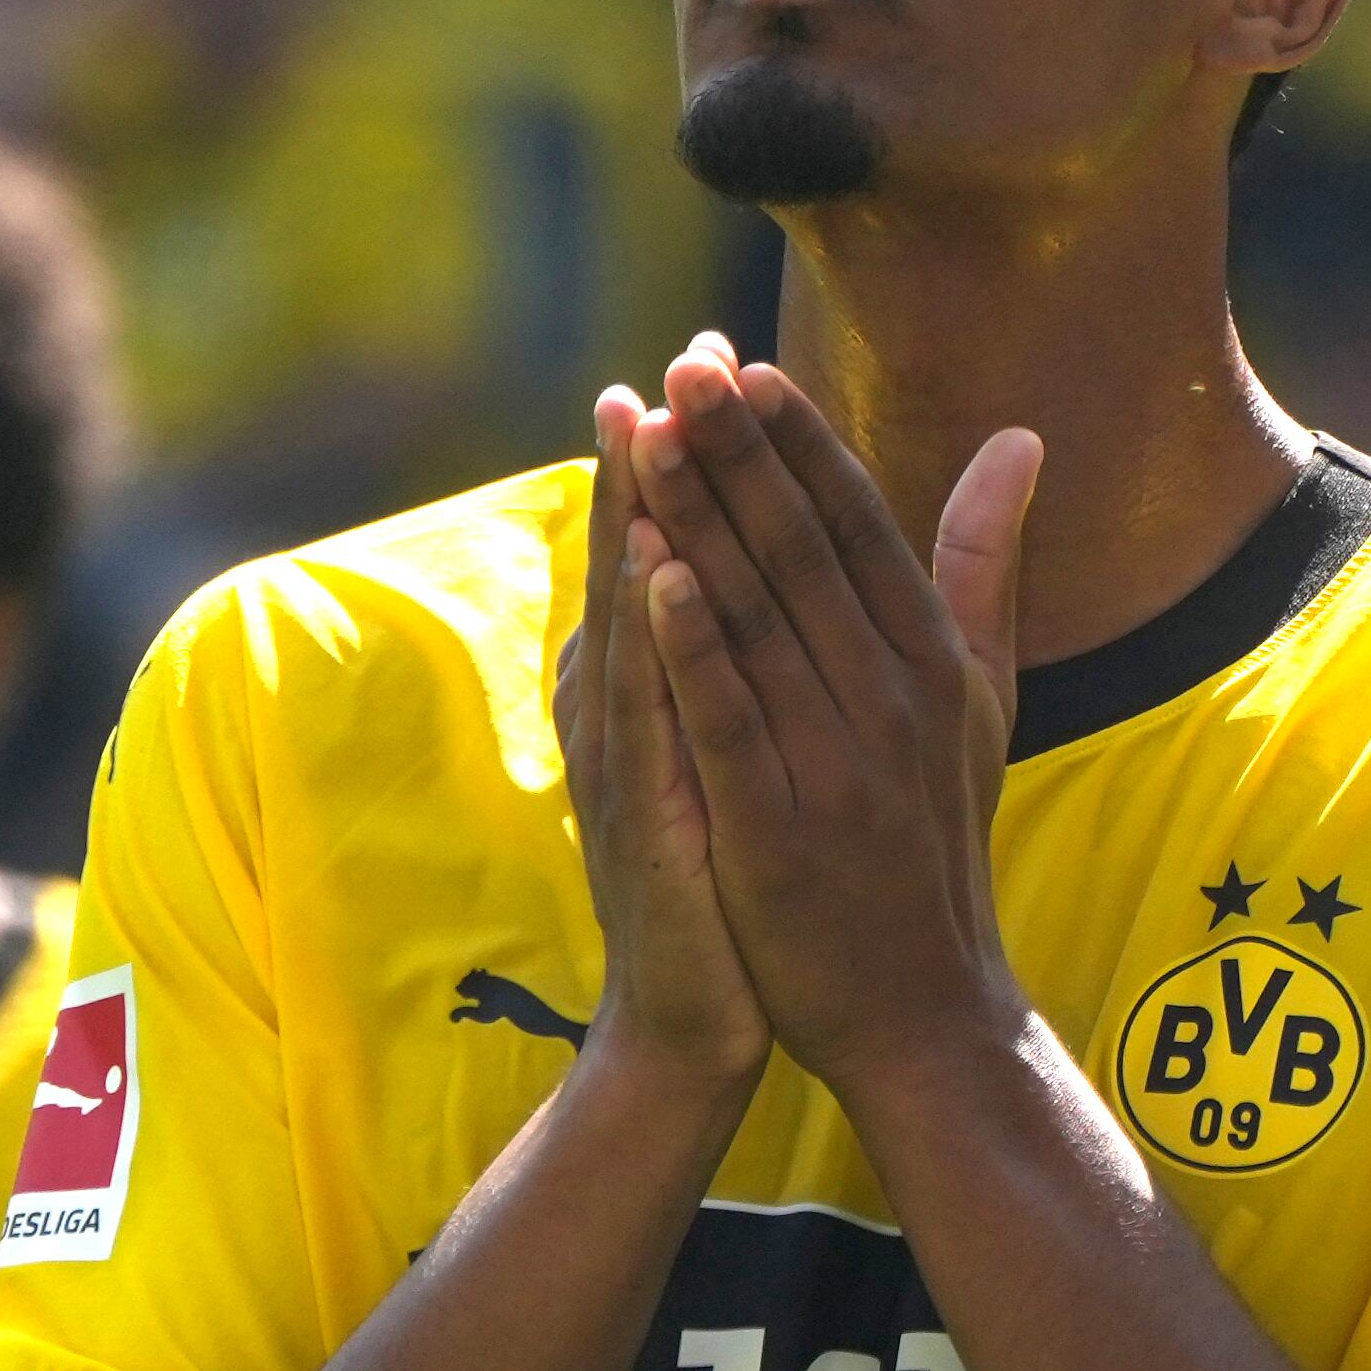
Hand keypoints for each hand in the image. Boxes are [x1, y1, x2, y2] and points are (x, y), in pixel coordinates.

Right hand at [557, 383, 770, 1086]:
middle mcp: (626, 705)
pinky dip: (648, 641)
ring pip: (628, 617)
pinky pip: (646, 715)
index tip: (716, 354)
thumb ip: (745, 649)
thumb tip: (745, 566)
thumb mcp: (739, 747)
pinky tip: (657, 574)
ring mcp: (625, 758)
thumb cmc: (729, 878)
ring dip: (632, 517)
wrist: (704, 1018)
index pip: (667, 539)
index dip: (690, 450)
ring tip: (643, 420)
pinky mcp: (643, 816)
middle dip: (655, 451)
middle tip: (674, 352)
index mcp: (656, 680)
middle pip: (634, 556)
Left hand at [628, 337, 1042, 1085]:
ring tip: (653, 437)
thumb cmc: (933, 844)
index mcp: (931, 659)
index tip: (741, 366)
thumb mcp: (979, 700)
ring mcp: (838, 763)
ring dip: (704, 522)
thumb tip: (1020, 439)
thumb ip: (985, 565)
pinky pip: (734, 723)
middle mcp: (892, 698)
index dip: (798, 444)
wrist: (925, 1011)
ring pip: (761, 621)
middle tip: (683, 365)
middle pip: (803, 553)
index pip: (858, 525)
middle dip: (740, 455)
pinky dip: (696, 648)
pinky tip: (653, 577)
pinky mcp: (780, 830)